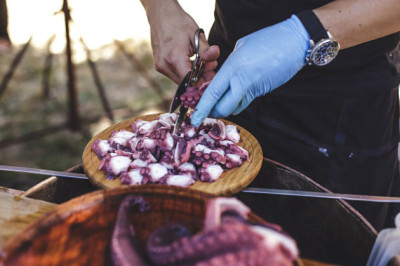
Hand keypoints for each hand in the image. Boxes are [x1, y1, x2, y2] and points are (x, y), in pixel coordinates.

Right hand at [143, 1, 218, 83]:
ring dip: (194, 74)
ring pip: (181, 80)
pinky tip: (193, 62)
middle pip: (186, 82)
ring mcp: (160, 66)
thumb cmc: (178, 22)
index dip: (203, 81)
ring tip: (204, 62)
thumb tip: (216, 54)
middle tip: (211, 66)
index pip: (190, 81)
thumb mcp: (195, 34)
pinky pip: (175, 74)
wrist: (160, 14)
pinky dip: (186, 71)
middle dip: (201, 77)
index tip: (212, 76)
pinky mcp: (159, 66)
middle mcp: (165, 65)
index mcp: (174, 58)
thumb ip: (205, 49)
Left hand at [191, 15, 309, 126]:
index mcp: (233, 68)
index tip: (194, 119)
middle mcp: (242, 82)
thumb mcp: (242, 47)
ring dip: (226, 106)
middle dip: (213, 112)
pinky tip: (238, 91)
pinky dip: (238, 100)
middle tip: (208, 109)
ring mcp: (254, 89)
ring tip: (222, 98)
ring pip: (235, 107)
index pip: (212, 94)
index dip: (202, 109)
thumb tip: (224, 77)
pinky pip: (245, 101)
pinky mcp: (262, 92)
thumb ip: (230, 64)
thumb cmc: (269, 40)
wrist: (295, 43)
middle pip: (223, 108)